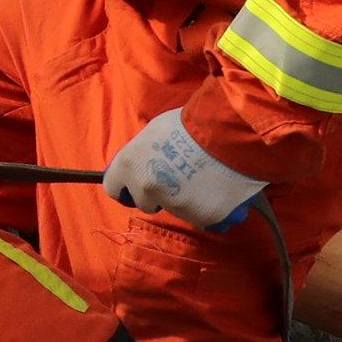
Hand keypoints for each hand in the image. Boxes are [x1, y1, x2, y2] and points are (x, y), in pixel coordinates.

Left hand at [100, 108, 263, 230]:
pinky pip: (204, 219)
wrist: (228, 132)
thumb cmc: (192, 122)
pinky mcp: (202, 217)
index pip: (113, 187)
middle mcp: (145, 189)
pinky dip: (210, 209)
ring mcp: (173, 205)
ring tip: (204, 179)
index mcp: (129, 164)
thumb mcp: (155, 131)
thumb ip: (144, 153)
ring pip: (175, 210)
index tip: (136, 183)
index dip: (126, 186)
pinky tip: (220, 191)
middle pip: (144, 202)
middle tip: (178, 177)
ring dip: (185, 200)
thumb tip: (144, 162)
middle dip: (157, 194)